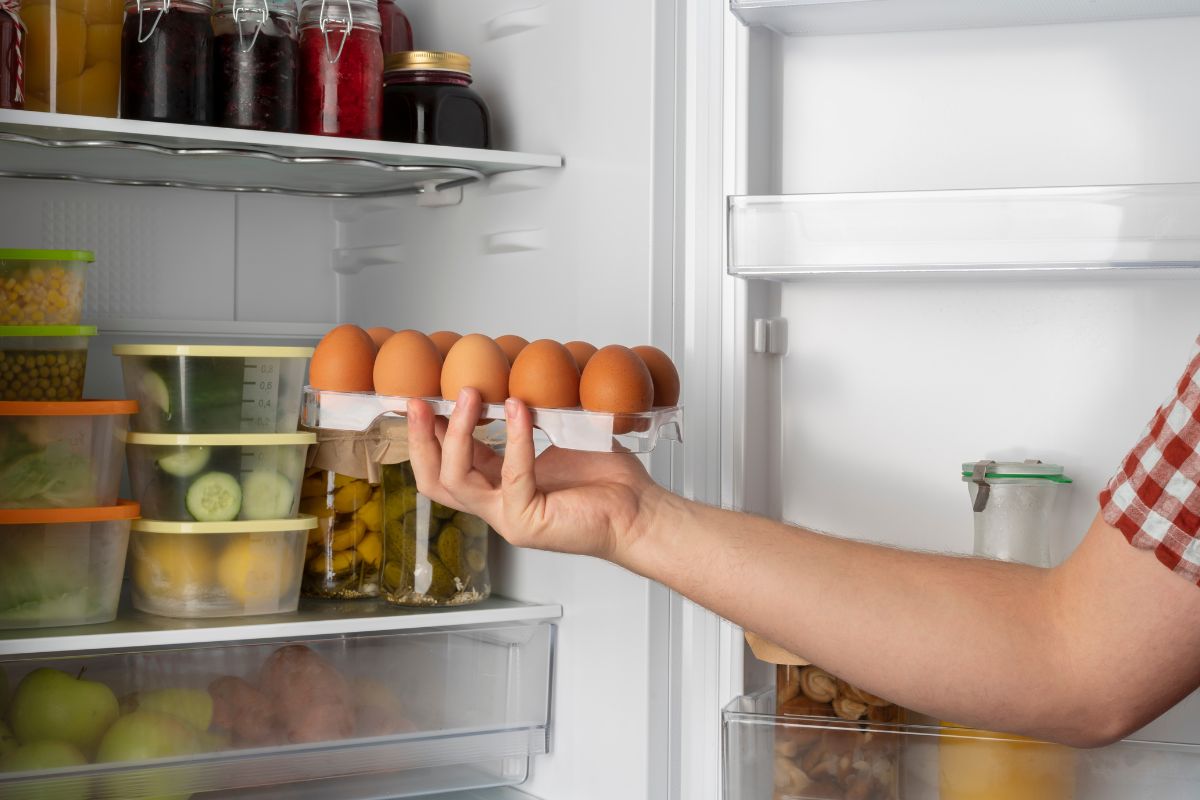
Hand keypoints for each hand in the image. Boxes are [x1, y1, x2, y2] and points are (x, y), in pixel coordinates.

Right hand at [405, 389, 663, 564]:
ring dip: (457, 434)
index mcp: (499, 489)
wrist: (640, 511)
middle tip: (419, 402)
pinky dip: (514, 439)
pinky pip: (511, 475)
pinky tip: (520, 409)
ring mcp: (509, 519)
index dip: (428, 434)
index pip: (448, 464)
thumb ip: (526, 424)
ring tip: (469, 396)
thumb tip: (509, 384)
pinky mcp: (528, 522)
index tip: (424, 398)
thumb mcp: (556, 442)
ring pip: (458, 481)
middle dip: (419, 440)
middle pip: (435, 481)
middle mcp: (497, 508)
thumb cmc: (606, 481)